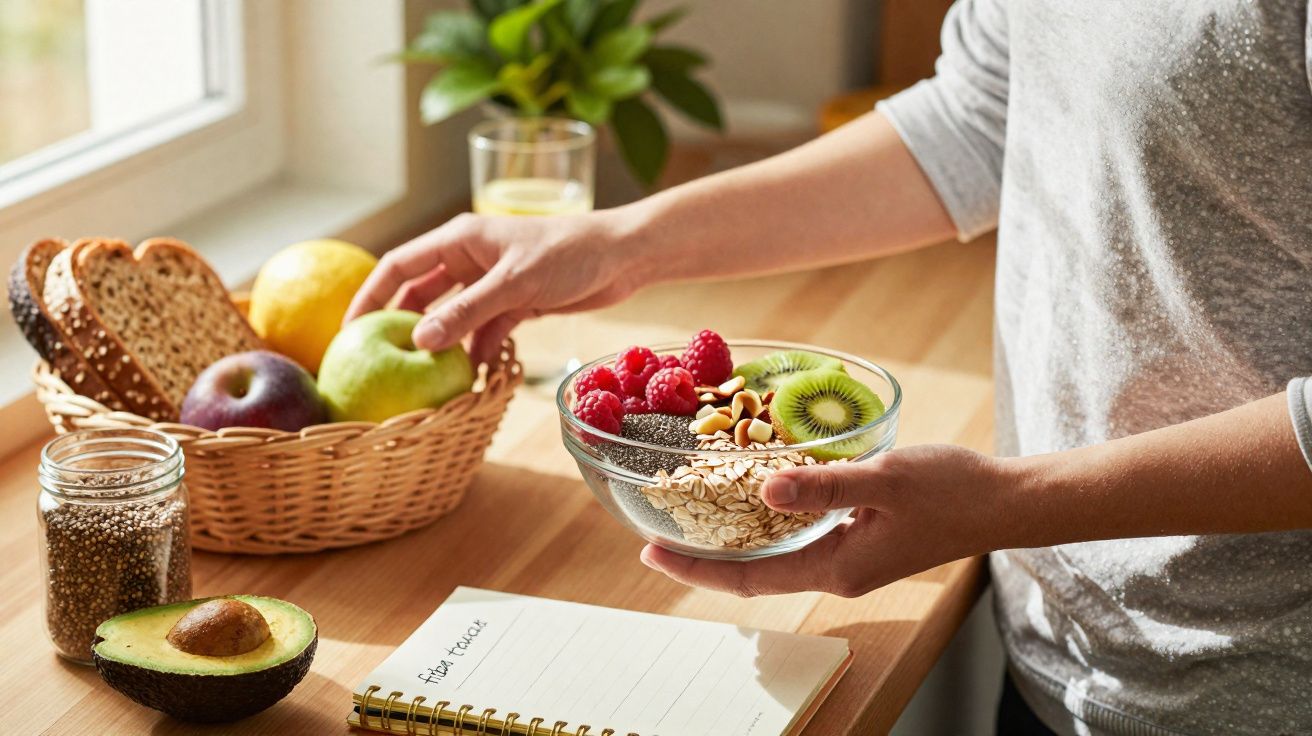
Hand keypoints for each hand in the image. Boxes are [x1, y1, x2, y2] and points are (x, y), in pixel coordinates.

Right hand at [344, 211, 643, 364]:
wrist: (623, 256)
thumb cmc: (569, 253)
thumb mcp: (513, 284)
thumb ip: (467, 311)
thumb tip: (419, 341)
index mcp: (459, 239)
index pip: (398, 265)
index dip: (370, 296)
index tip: (348, 331)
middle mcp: (470, 259)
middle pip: (421, 295)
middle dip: (403, 328)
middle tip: (380, 365)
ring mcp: (492, 283)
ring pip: (454, 318)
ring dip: (443, 346)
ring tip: (424, 380)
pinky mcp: (517, 304)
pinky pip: (485, 331)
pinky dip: (477, 352)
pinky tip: (469, 379)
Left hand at [640, 445, 1015, 597]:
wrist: (1003, 501)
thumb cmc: (951, 490)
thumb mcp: (883, 480)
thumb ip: (823, 486)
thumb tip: (763, 487)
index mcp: (836, 567)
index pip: (747, 578)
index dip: (695, 569)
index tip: (651, 552)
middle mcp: (837, 570)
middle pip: (753, 572)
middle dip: (703, 558)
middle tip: (658, 533)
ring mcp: (850, 558)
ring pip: (775, 556)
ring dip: (733, 540)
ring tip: (693, 517)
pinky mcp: (862, 539)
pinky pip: (799, 539)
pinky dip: (767, 523)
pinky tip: (755, 497)